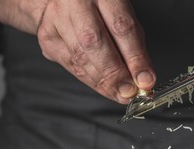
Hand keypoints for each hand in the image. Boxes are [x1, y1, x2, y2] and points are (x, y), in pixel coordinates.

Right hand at [37, 0, 154, 102]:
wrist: (66, 0)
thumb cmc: (100, 6)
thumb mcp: (123, 15)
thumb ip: (134, 44)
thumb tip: (143, 78)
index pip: (121, 27)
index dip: (134, 58)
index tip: (145, 80)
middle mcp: (74, 2)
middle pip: (95, 43)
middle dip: (115, 74)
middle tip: (129, 92)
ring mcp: (56, 19)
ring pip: (80, 58)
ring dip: (103, 82)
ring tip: (121, 94)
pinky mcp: (47, 38)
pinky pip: (71, 66)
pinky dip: (91, 81)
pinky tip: (105, 89)